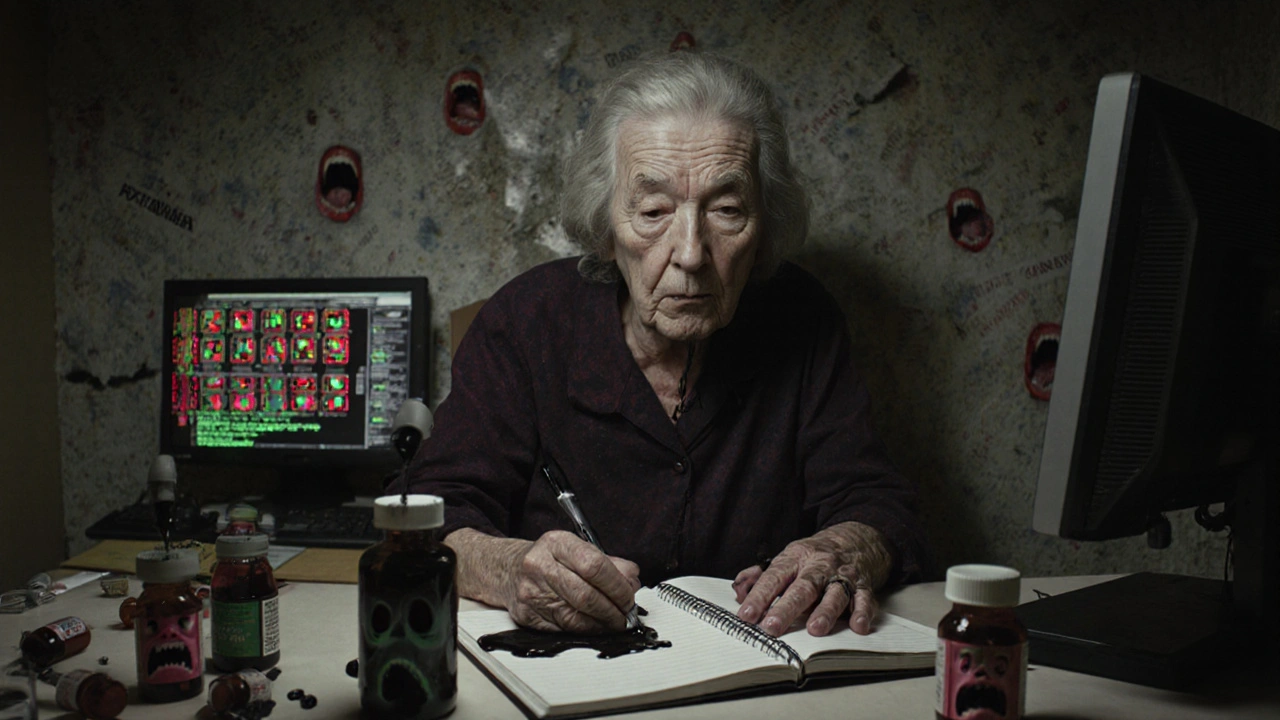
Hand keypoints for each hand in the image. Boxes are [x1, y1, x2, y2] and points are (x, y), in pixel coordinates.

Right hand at [501, 530, 640, 632]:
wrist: (507, 569)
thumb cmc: (549, 559)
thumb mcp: (576, 549)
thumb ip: (609, 563)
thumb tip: (632, 581)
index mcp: (556, 543)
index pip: (594, 566)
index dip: (617, 586)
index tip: (629, 597)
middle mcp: (539, 565)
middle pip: (586, 595)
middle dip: (613, 610)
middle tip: (626, 616)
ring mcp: (530, 592)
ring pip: (575, 617)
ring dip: (602, 624)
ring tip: (615, 623)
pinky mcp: (526, 615)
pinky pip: (563, 629)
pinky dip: (585, 631)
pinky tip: (595, 627)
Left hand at [732, 522, 891, 636]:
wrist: (855, 540)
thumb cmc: (814, 557)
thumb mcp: (787, 559)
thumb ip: (760, 577)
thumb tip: (739, 593)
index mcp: (795, 558)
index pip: (774, 577)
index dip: (759, 596)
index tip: (746, 615)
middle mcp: (819, 566)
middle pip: (803, 587)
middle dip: (786, 608)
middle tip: (772, 627)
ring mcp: (842, 576)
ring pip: (834, 594)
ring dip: (825, 612)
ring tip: (815, 629)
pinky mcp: (863, 586)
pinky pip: (864, 599)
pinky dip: (862, 612)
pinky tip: (858, 625)